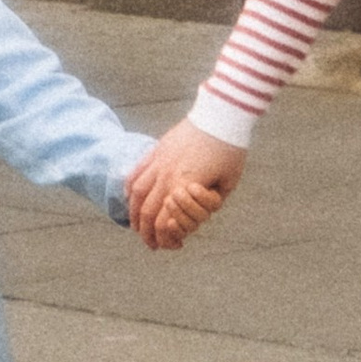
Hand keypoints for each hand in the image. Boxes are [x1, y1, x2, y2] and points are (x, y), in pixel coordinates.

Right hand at [126, 124, 245, 248]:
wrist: (221, 115)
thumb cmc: (230, 150)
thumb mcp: (228, 183)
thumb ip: (212, 202)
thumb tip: (201, 214)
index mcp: (184, 186)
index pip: (166, 222)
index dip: (167, 239)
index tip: (174, 246)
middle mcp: (166, 176)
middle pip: (147, 212)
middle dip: (147, 233)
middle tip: (152, 245)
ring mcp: (159, 162)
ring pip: (136, 194)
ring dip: (134, 214)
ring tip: (137, 227)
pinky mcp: (157, 150)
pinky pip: (136, 172)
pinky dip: (130, 189)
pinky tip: (131, 198)